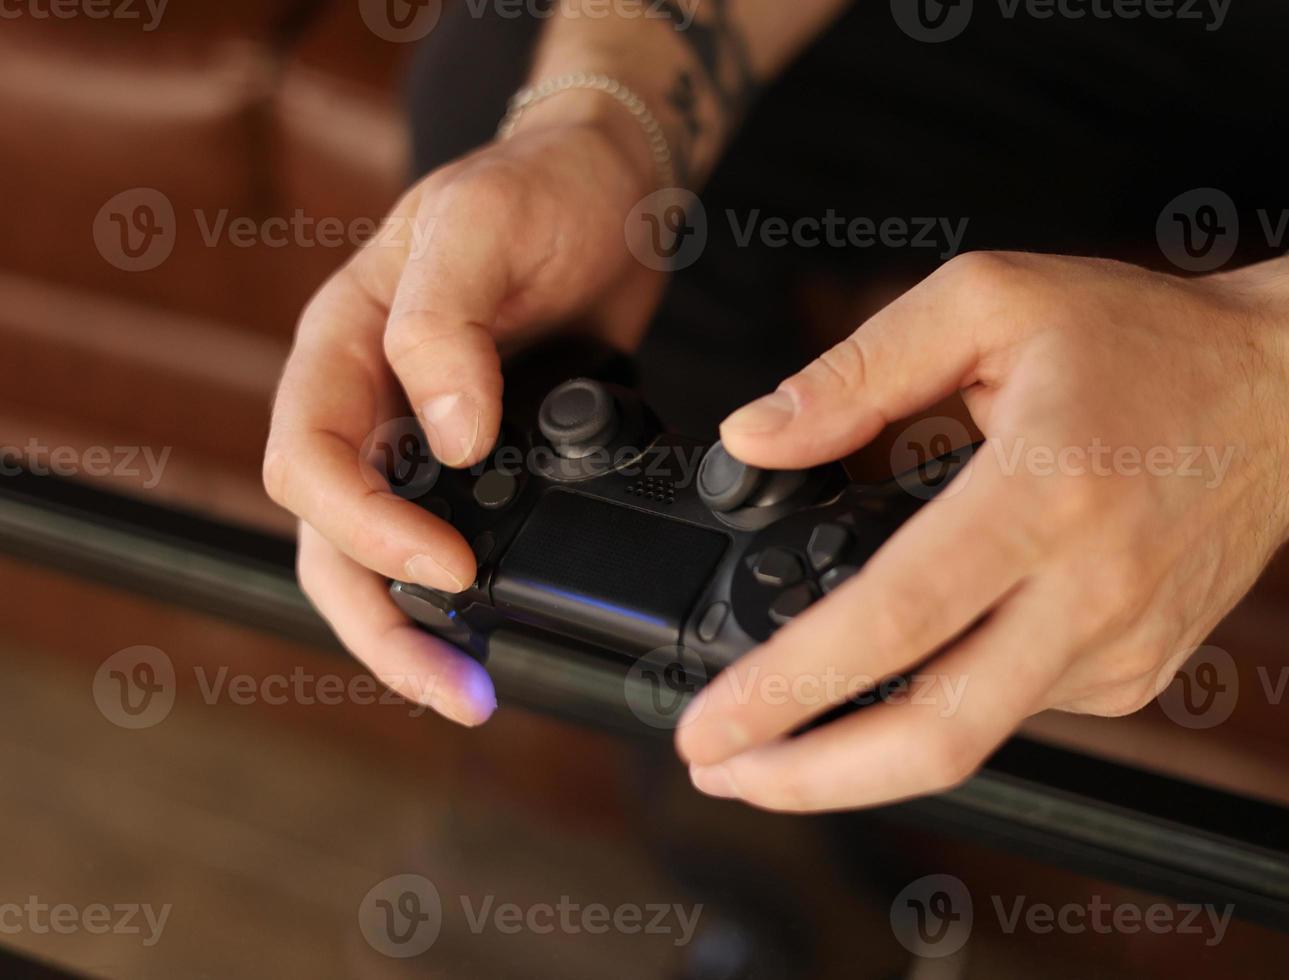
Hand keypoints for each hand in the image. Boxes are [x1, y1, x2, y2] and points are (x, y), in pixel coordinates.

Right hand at [264, 102, 666, 724]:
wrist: (611, 190)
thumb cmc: (541, 190)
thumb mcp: (483, 229)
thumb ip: (445, 325)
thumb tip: (449, 439)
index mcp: (342, 344)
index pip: (311, 462)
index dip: (369, 529)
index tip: (453, 567)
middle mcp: (367, 400)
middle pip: (329, 538)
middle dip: (381, 623)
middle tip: (454, 688)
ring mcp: (418, 435)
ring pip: (377, 557)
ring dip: (413, 631)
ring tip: (470, 692)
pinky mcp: (478, 459)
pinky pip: (444, 537)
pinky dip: (459, 598)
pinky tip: (499, 630)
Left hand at [675, 250, 1288, 810]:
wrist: (1287, 398)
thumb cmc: (1141, 342)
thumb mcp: (987, 303)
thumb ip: (856, 371)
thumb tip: (754, 438)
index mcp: (1041, 495)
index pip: (896, 620)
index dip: (790, 688)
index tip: (710, 727)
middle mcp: (1088, 592)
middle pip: (936, 736)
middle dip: (810, 778)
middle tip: (721, 771)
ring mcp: (1120, 648)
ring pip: (969, 736)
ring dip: (861, 751)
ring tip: (780, 726)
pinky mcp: (1135, 675)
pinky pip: (1013, 711)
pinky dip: (936, 707)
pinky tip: (893, 677)